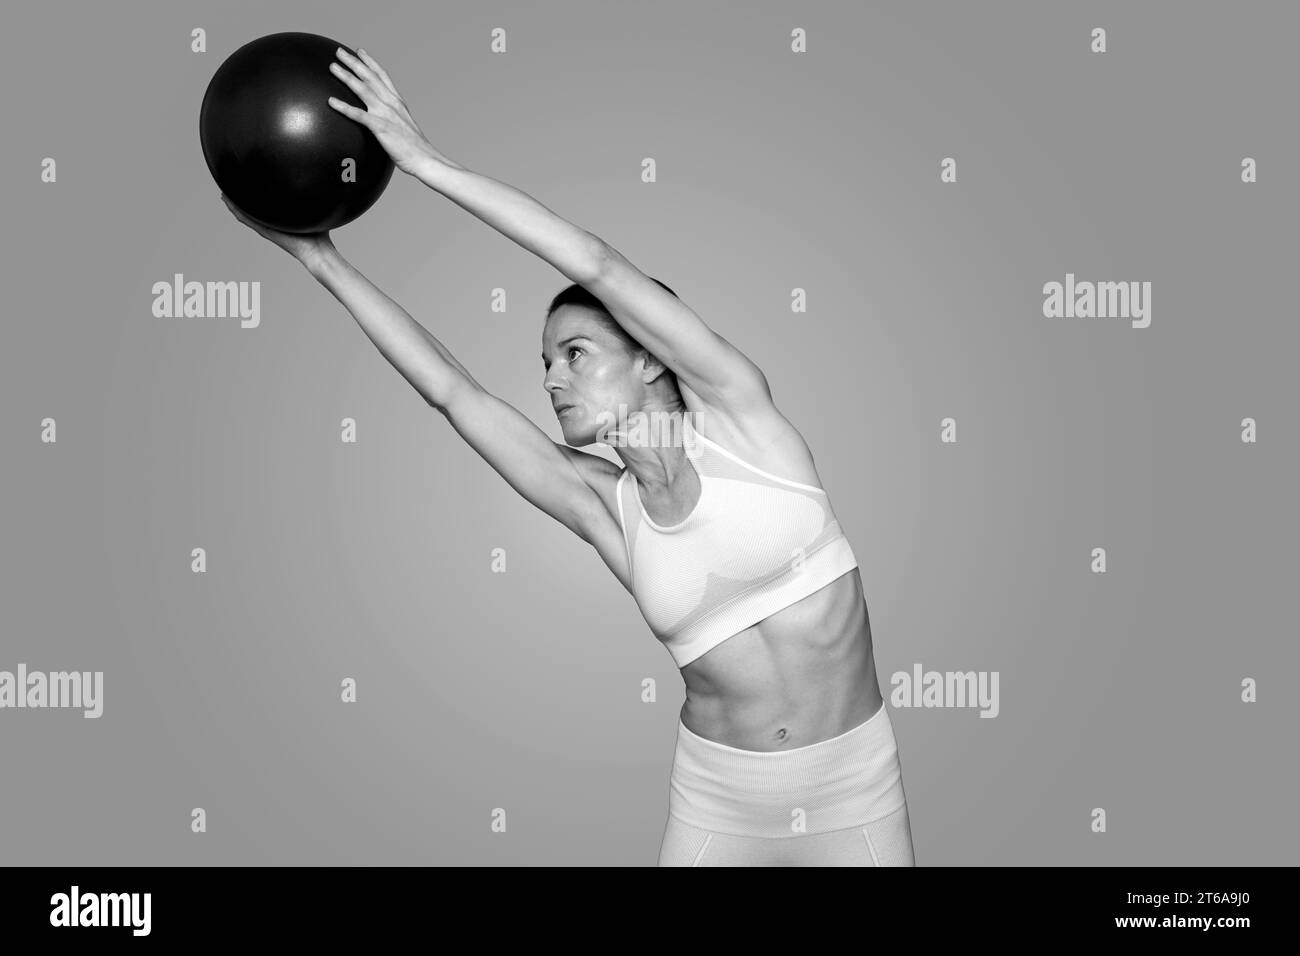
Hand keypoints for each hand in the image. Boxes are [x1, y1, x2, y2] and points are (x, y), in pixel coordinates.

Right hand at [220, 194, 333, 266]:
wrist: (317, 251)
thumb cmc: (320, 235)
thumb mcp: (316, 212)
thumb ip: (316, 200)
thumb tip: (324, 185)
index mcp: (282, 219)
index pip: (266, 206)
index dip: (257, 196)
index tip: (250, 184)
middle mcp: (272, 223)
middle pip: (252, 209)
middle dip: (242, 198)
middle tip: (230, 186)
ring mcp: (267, 228)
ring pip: (246, 214)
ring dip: (235, 203)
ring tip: (224, 192)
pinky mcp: (266, 231)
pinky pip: (248, 220)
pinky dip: (237, 210)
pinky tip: (228, 202)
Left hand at [327, 48, 438, 175]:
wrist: (425, 159)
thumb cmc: (415, 148)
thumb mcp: (404, 127)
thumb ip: (393, 119)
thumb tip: (383, 121)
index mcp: (397, 102)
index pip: (382, 76)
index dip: (370, 62)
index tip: (360, 51)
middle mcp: (391, 103)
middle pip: (370, 77)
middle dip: (354, 62)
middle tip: (339, 51)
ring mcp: (386, 114)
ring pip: (363, 89)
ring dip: (347, 76)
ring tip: (332, 67)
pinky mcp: (381, 127)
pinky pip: (358, 115)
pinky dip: (344, 107)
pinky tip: (331, 101)